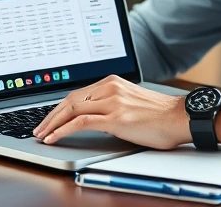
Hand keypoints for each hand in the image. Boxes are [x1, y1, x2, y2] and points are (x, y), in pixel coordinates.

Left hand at [33, 75, 190, 148]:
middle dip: (50, 116)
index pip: (77, 93)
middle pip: (69, 99)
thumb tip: (94, 116)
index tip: (49, 118)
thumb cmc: (161, 115)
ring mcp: (112, 102)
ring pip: (71, 109)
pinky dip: (62, 130)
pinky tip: (53, 138)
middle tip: (38, 128)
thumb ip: (113, 103)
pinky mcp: (115, 118)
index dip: (59, 107)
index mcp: (113, 82)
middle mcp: (110, 88)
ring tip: (41, 135)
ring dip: (52, 124)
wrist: (182, 118)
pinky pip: (80, 122)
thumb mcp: (132, 102)